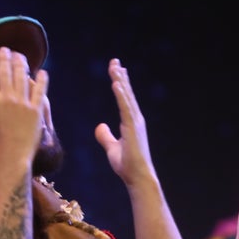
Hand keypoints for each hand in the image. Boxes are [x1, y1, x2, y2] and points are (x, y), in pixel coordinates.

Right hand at [0, 46, 48, 163]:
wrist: (12, 158)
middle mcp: (7, 98)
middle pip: (5, 71)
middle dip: (4, 57)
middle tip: (4, 50)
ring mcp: (23, 103)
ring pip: (22, 77)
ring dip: (20, 63)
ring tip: (19, 56)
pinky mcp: (36, 110)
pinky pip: (40, 91)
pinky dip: (42, 80)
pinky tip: (42, 72)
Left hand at [94, 58, 155, 190]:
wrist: (138, 178)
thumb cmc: (128, 165)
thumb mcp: (112, 148)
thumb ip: (106, 136)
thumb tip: (100, 126)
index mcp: (131, 122)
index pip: (124, 98)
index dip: (120, 83)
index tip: (116, 69)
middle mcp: (135, 119)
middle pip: (126, 93)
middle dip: (120, 76)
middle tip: (114, 61)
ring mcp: (135, 122)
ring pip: (126, 97)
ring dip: (120, 80)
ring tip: (114, 66)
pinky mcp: (132, 128)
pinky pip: (125, 107)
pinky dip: (121, 94)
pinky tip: (116, 83)